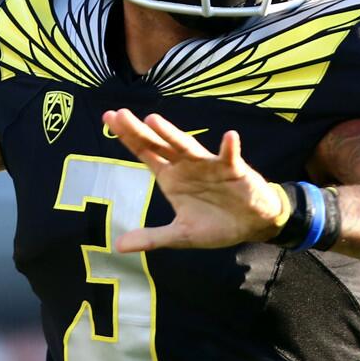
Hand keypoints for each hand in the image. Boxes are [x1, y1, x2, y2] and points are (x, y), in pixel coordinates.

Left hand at [102, 108, 286, 252]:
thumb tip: (118, 247)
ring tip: (153, 120)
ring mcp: (209, 165)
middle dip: (139, 130)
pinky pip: (230, 158)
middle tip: (118, 113)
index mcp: (171, 177)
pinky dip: (230, 148)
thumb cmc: (215, 223)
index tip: (108, 117)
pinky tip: (230, 137)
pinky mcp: (234, 171)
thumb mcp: (180, 235)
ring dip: (171, 134)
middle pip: (158, 144)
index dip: (127, 136)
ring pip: (187, 147)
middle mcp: (185, 166)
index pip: (145, 152)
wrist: (251, 224)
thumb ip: (151, 238)